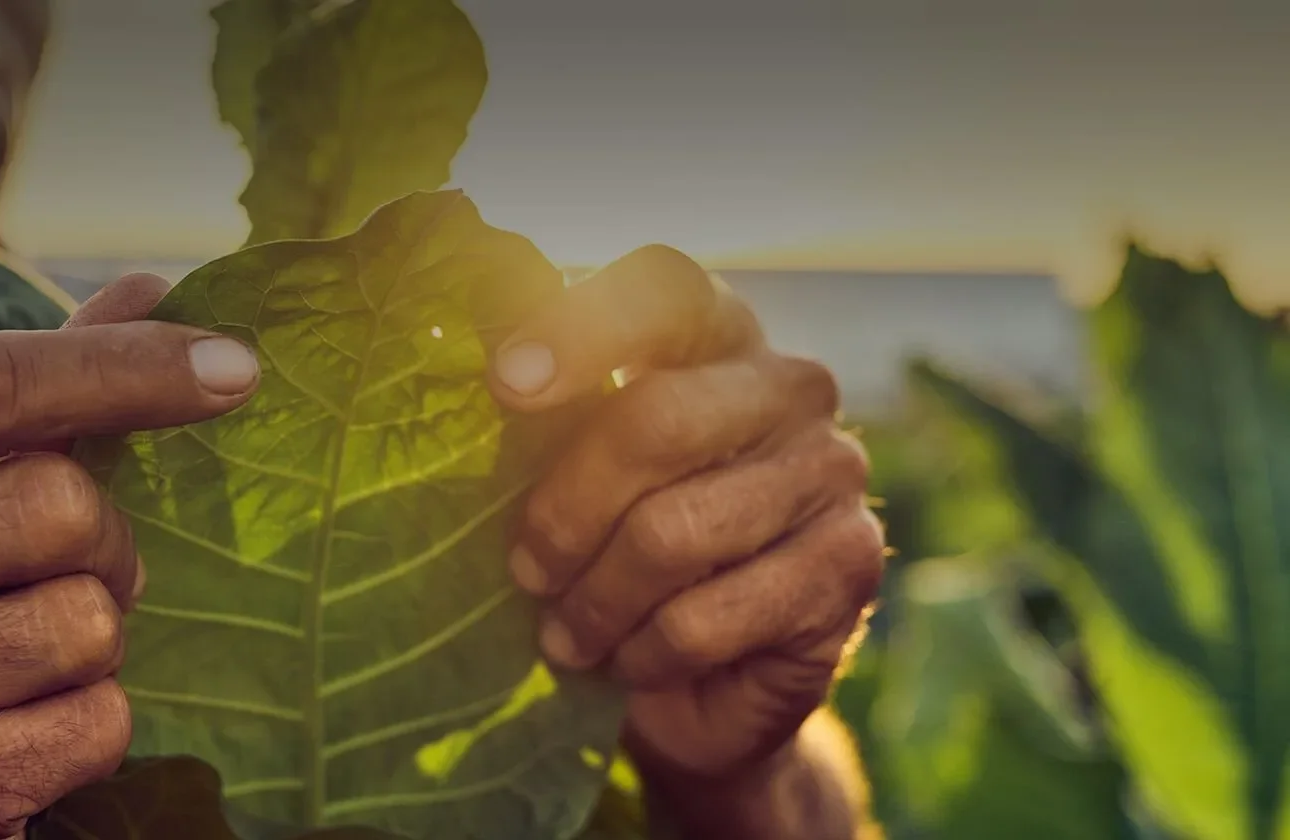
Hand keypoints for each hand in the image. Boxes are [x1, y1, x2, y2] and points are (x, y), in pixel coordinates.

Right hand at [0, 275, 260, 838]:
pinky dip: (91, 729)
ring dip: (95, 646)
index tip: (235, 368)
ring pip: (82, 624)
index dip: (119, 368)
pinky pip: (90, 726)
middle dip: (104, 545)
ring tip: (33, 663)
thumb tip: (154, 284)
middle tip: (74, 576)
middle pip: (52, 505)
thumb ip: (35, 395)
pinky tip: (24, 735)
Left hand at [490, 246, 884, 781]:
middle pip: (655, 419)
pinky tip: (630, 662)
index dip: (581, 328)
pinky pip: (704, 620)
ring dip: (594, 604)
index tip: (505, 385)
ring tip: (565, 638)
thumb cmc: (621, 542)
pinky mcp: (850, 565)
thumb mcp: (576, 466)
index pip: (664, 289)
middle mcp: (790, 385)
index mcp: (717, 334)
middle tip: (525, 572)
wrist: (712, 673)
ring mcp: (832, 471)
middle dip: (565, 512)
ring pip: (671, 535)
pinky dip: (643, 655)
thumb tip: (487, 370)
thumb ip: (545, 414)